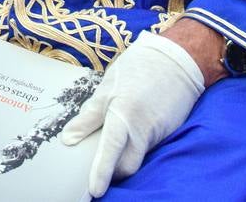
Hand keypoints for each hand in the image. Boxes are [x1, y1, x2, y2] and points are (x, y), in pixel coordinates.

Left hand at [61, 31, 205, 197]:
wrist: (177, 57)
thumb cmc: (138, 67)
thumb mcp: (108, 85)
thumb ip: (90, 113)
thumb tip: (69, 137)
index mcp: (123, 113)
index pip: (111, 149)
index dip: (101, 171)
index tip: (94, 191)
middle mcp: (143, 128)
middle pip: (127, 166)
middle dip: (113, 171)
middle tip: (98, 164)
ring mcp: (158, 133)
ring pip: (139, 157)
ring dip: (125, 156)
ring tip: (114, 142)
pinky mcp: (168, 132)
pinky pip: (149, 147)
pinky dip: (138, 145)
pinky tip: (133, 130)